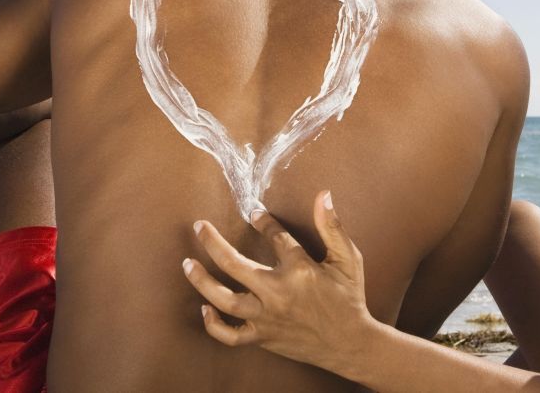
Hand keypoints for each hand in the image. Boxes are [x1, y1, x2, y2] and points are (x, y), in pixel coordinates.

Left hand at [182, 191, 377, 372]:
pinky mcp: (264, 337)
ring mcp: (268, 318)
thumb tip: (324, 195)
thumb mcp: (348, 259)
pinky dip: (213, 324)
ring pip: (225, 300)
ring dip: (202, 281)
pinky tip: (204, 308)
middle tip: (199, 226)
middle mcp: (279, 293)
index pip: (274, 237)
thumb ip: (333, 226)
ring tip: (187, 264)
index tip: (254, 212)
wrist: (351, 344)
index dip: (263, 221)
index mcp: (300, 270)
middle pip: (235, 264)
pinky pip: (231, 335)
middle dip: (212, 243)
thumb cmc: (349, 298)